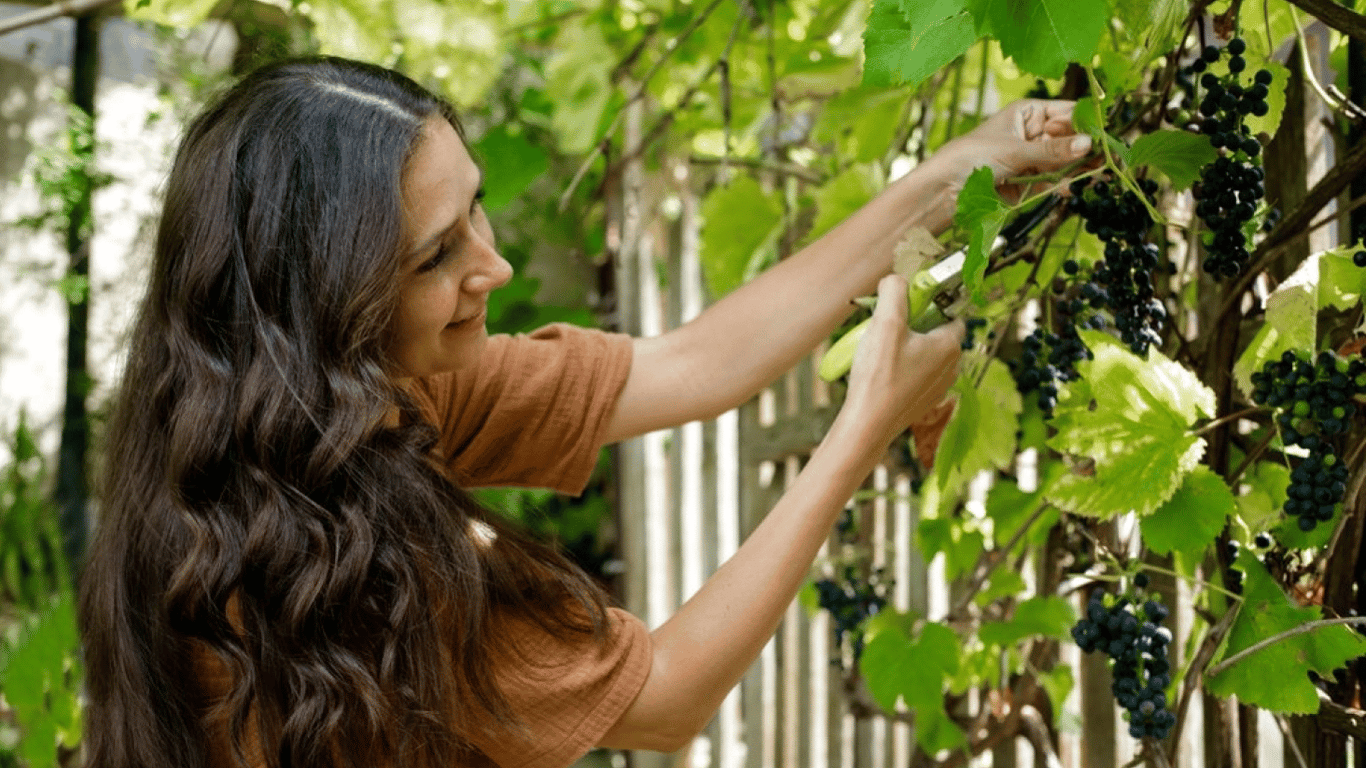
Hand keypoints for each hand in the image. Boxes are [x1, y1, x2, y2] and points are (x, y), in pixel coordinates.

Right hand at [838, 275, 963, 450]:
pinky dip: (901, 369)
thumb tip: (896, 279)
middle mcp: (951, 367)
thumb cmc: (879, 376)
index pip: (951, 313)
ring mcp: (938, 387)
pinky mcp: (923, 402)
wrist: (868, 424)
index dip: (931, 304)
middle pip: (936, 333)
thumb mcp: (885, 322)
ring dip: (905, 347)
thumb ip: (894, 291)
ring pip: (925, 355)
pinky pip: (916, 375)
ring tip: (879, 351)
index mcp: (949, 345)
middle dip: (913, 325)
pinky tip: (880, 373)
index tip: (908, 304)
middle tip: (887, 326)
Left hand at [939, 99, 1092, 202]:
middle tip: (1107, 158)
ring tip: (1097, 174)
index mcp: (1027, 113)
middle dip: (1087, 148)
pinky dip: (1064, 184)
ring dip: (1079, 168)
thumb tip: (1088, 143)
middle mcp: (1032, 133)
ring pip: (1064, 161)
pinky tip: (1072, 188)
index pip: (1067, 113)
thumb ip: (1052, 151)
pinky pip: (1053, 180)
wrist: (943, 190)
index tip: (1107, 135)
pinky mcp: (1028, 182)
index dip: (1088, 123)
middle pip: (1070, 138)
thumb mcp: (1014, 151)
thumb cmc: (971, 157)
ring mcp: (1031, 158)